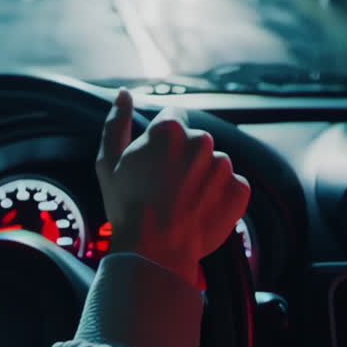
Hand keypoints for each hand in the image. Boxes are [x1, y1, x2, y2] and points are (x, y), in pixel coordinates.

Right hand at [96, 89, 250, 288]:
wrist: (154, 253)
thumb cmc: (127, 207)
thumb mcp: (108, 162)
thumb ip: (115, 122)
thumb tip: (123, 93)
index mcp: (170, 128)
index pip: (173, 118)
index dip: (162, 140)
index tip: (155, 163)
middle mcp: (201, 140)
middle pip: (195, 141)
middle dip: (184, 159)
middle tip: (166, 188)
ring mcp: (223, 165)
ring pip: (214, 164)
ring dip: (203, 178)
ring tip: (183, 204)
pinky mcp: (239, 190)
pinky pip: (233, 186)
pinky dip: (221, 196)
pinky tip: (201, 211)